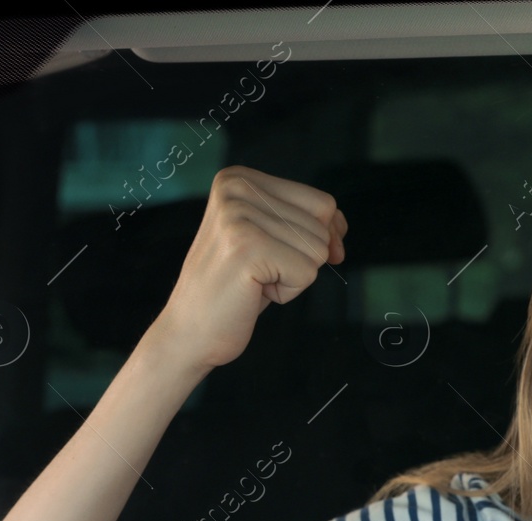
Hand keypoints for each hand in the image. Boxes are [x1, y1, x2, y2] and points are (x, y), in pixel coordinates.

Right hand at [147, 165, 346, 371]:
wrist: (190, 331)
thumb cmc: (235, 288)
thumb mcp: (271, 241)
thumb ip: (306, 222)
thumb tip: (340, 226)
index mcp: (239, 178)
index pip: (322, 203)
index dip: (320, 239)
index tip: (281, 257)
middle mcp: (236, 188)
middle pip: (323, 226)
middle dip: (300, 260)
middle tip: (257, 272)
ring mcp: (239, 215)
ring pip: (318, 250)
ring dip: (292, 277)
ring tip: (252, 280)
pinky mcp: (247, 247)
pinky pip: (307, 273)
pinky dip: (287, 292)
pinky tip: (252, 291)